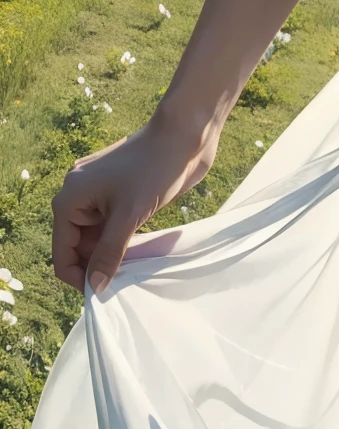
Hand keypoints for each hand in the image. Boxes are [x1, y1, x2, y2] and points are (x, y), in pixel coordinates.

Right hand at [51, 110, 218, 295]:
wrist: (185, 134)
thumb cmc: (155, 168)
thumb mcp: (129, 215)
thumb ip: (108, 253)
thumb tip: (94, 289)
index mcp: (70, 198)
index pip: (62, 253)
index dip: (79, 277)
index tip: (104, 294)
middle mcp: (78, 196)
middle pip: (78, 248)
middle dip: (97, 266)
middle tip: (124, 281)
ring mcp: (99, 194)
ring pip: (96, 239)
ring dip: (111, 255)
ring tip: (133, 269)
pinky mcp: (118, 194)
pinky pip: (110, 228)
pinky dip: (121, 242)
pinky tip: (138, 252)